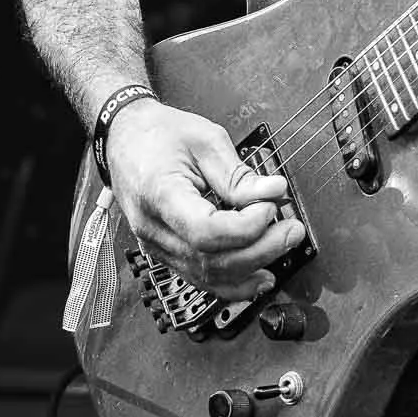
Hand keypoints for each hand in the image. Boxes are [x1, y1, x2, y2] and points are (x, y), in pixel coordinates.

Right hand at [106, 98, 304, 300]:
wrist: (125, 140)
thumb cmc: (159, 134)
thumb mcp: (204, 139)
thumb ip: (238, 173)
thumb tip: (274, 191)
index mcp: (160, 194)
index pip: (205, 230)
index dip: (245, 227)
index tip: (270, 207)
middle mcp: (154, 230)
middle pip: (210, 260)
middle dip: (260, 250)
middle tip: (292, 230)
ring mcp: (156, 246)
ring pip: (206, 276)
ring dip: (251, 269)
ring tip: (284, 247)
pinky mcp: (165, 252)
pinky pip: (199, 277)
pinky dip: (232, 282)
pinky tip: (260, 276)